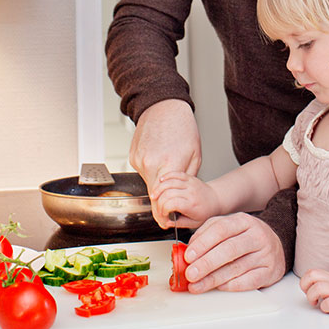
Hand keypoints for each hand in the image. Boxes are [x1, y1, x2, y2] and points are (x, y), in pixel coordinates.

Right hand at [127, 99, 201, 223]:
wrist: (163, 107)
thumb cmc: (182, 127)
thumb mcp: (195, 155)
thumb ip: (187, 179)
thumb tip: (181, 197)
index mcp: (169, 164)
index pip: (163, 200)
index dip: (164, 214)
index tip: (166, 221)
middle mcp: (150, 164)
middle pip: (153, 194)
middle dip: (161, 202)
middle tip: (169, 204)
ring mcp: (139, 160)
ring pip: (148, 182)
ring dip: (157, 182)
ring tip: (168, 166)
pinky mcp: (133, 156)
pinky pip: (143, 171)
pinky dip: (151, 170)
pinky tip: (159, 157)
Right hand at [152, 172, 219, 227]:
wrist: (215, 199)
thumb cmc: (205, 212)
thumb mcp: (194, 223)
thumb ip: (179, 223)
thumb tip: (166, 222)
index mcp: (192, 205)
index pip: (172, 204)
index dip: (163, 209)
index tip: (163, 215)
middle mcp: (190, 193)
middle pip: (168, 193)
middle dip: (159, 201)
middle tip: (157, 207)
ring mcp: (189, 183)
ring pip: (170, 182)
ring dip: (158, 188)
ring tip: (154, 195)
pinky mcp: (189, 177)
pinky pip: (175, 174)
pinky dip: (166, 176)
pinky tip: (161, 181)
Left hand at [182, 212, 285, 292]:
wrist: (277, 244)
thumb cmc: (246, 237)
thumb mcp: (228, 227)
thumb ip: (207, 233)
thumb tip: (189, 249)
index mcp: (243, 221)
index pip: (221, 229)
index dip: (203, 243)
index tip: (188, 256)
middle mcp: (257, 236)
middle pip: (229, 249)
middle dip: (206, 263)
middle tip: (190, 273)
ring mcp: (266, 254)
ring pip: (237, 267)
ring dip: (213, 278)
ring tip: (197, 285)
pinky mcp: (271, 271)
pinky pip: (250, 281)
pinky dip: (232, 285)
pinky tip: (219, 287)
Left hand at [299, 268, 328, 328]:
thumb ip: (323, 283)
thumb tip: (306, 283)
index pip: (313, 271)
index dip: (305, 281)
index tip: (307, 291)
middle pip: (313, 275)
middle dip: (306, 287)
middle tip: (311, 298)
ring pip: (319, 287)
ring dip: (313, 297)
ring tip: (317, 304)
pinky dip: (324, 307)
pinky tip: (327, 310)